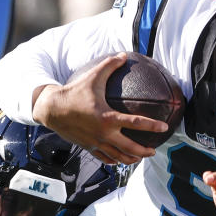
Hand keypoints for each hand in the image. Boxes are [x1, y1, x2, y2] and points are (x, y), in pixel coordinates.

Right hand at [33, 53, 167, 164]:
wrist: (52, 109)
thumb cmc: (73, 92)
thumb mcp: (92, 76)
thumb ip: (110, 65)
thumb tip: (124, 55)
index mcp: (108, 117)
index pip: (136, 123)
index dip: (152, 126)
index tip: (164, 127)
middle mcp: (104, 133)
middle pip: (130, 148)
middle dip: (144, 152)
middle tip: (154, 150)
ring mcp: (96, 143)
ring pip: (118, 157)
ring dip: (131, 159)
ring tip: (139, 158)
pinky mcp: (88, 147)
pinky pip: (104, 158)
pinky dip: (114, 161)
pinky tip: (119, 160)